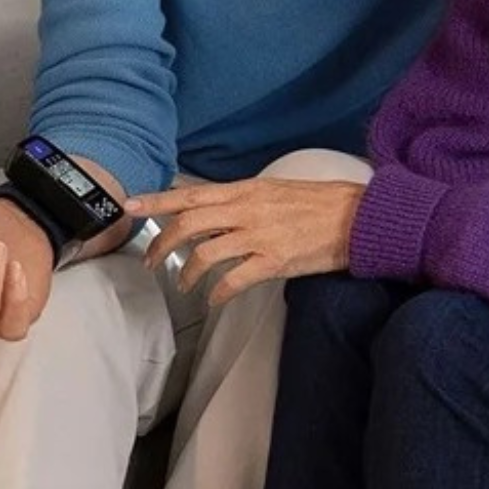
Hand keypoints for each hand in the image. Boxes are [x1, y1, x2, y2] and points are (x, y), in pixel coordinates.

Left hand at [123, 176, 362, 307]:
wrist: (358, 217)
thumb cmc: (319, 204)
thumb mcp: (275, 190)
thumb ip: (242, 199)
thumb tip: (214, 210)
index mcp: (245, 190)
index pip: (190, 193)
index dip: (156, 201)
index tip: (130, 206)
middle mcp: (246, 210)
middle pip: (188, 224)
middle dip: (160, 242)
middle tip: (150, 259)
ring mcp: (259, 236)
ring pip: (204, 252)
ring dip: (186, 271)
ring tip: (183, 283)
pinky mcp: (275, 261)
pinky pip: (233, 279)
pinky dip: (217, 291)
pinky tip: (213, 298)